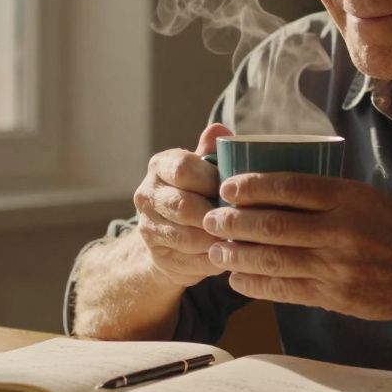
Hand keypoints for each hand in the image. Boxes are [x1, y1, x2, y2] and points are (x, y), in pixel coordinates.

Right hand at [132, 123, 231, 288]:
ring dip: (218, 239)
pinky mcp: (159, 257)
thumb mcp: (204, 168)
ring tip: (241, 237)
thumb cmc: (197, 192)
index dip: (212, 180)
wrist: (170, 236)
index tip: (234, 188)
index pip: (183, 169)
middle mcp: (147, 195)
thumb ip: (212, 152)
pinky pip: (193, 261)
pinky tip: (231, 254)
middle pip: (184, 206)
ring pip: (189, 237)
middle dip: (216, 213)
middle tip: (244, 218)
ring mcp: (148, 227)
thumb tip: (219, 130)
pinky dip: (216, 258)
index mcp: (160, 166)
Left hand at [201, 173, 391, 322]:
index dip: (252, 186)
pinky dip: (256, 285)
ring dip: (237, 256)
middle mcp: (341, 231)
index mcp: (349, 198)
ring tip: (215, 250)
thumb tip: (269, 185)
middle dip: (234, 222)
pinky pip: (285, 290)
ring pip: (273, 260)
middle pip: (274, 224)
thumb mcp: (365, 197)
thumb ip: (325, 193)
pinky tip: (237, 279)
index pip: (290, 186)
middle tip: (210, 218)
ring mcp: (336, 267)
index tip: (228, 187)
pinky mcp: (333, 296)